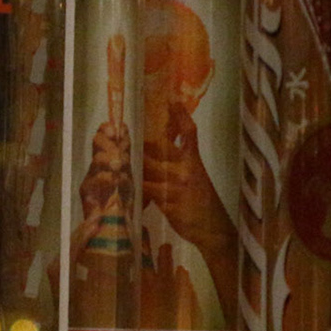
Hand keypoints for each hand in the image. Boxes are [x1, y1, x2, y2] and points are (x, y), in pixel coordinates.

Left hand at [143, 104, 238, 321]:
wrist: (214, 229)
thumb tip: (164, 142)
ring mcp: (177, 186)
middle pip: (160, 147)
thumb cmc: (202, 201)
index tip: (171, 100)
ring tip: (116, 160)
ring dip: (131, 165)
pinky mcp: (169, 204)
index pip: (189, 133)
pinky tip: (125, 188)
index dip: (180, 115)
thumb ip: (182, 160)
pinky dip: (134, 189)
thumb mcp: (196, 175)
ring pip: (147, 169)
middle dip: (140, 141)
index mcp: (194, 161)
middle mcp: (186, 170)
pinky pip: (146, 191)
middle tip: (122, 132)